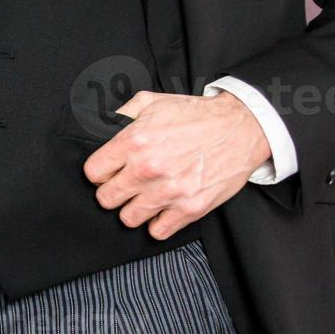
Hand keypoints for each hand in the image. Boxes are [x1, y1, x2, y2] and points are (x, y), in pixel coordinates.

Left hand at [83, 90, 272, 240]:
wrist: (241, 128)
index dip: (99, 173)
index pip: (93, 172)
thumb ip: (121, 115)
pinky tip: (163, 209)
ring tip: (144, 197)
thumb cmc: (196, 115)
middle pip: (106, 199)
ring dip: (134, 209)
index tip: (108, 173)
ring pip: (128, 218)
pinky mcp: (190, 208)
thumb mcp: (152, 102)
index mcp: (134, 142)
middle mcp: (148, 168)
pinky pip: (157, 231)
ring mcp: (169, 191)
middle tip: (125, 186)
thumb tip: (99, 126)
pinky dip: (158, 223)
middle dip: (112, 192)